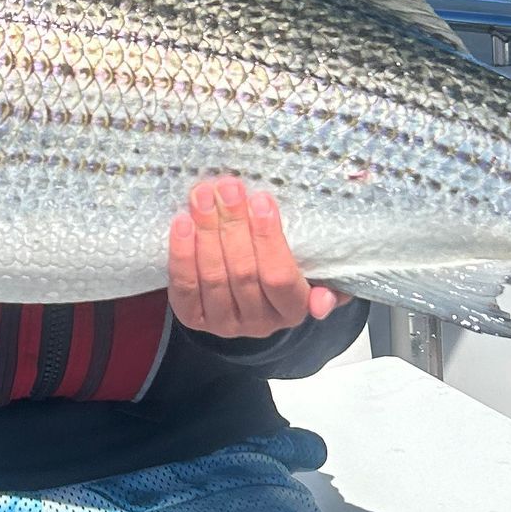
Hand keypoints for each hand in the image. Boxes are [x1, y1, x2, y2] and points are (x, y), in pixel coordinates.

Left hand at [167, 176, 349, 337]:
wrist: (251, 296)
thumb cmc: (286, 271)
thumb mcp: (316, 275)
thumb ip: (328, 282)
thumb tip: (323, 303)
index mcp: (293, 310)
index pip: (279, 278)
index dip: (268, 239)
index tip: (261, 200)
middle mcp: (259, 323)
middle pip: (243, 273)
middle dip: (233, 225)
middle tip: (228, 188)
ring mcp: (224, 323)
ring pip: (212, 277)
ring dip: (206, 231)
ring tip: (204, 196)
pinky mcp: (194, 318)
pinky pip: (184, 288)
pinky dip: (181, 254)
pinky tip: (182, 223)